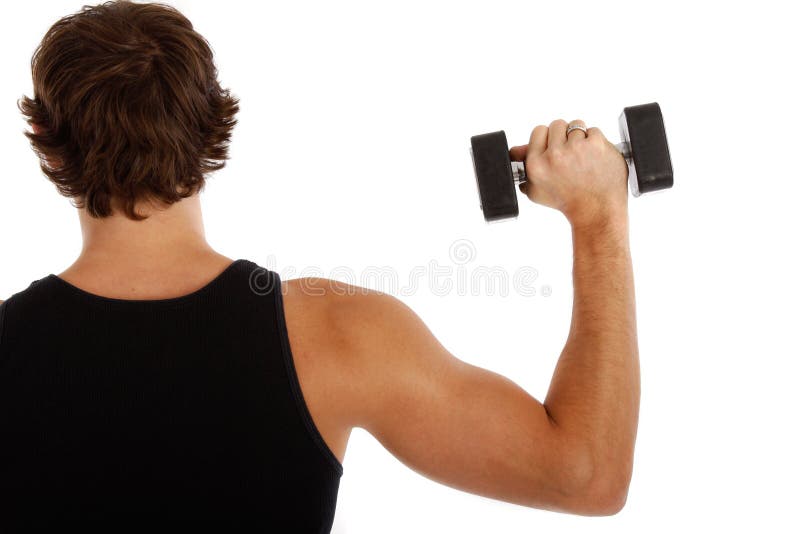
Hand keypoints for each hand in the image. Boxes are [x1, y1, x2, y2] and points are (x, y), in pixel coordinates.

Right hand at [509, 119, 628, 228]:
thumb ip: (524, 170)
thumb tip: (515, 152)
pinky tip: (595, 157)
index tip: (554, 146)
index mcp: (537, 163)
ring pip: (576, 125)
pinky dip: (595, 141)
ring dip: (580, 137)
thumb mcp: (537, 190)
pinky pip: (594, 130)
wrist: (596, 210)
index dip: (547, 138)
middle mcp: (554, 155)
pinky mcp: (596, 144)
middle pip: (557, 124)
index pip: (539, 131)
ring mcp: (576, 148)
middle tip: (570, 153)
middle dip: (564, 136)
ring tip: (583, 156)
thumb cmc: (569, 201)